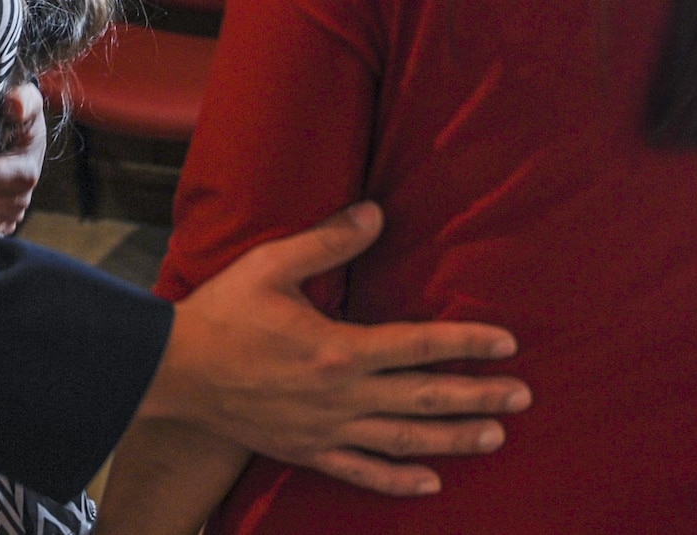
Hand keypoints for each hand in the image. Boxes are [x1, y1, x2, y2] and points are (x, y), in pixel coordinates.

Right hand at [138, 202, 530, 496]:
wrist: (173, 372)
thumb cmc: (221, 313)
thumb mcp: (270, 264)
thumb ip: (327, 242)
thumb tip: (376, 214)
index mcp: (338, 349)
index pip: (418, 345)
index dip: (466, 343)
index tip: (507, 343)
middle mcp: (341, 396)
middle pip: (424, 399)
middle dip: (478, 396)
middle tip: (523, 395)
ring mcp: (325, 430)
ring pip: (403, 440)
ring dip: (453, 439)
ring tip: (494, 435)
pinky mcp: (306, 451)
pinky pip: (361, 473)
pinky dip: (399, 480)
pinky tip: (430, 482)